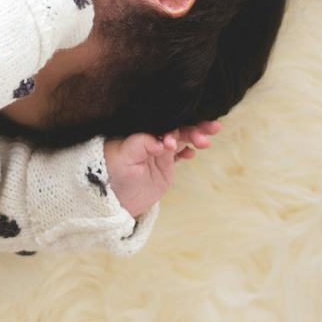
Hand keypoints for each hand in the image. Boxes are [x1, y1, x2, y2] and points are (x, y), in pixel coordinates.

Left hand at [103, 119, 221, 217]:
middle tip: (210, 129)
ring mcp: (159, 150)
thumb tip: (163, 141)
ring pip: (182, 138)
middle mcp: (151, 137)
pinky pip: (180, 153)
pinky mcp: (164, 164)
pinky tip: (193, 153)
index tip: (173, 144)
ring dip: (196, 136)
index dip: (174, 128)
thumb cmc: (111, 173)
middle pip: (177, 126)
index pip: (163, 122)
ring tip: (206, 141)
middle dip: (194, 127)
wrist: (112, 199)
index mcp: (140, 130)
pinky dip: (189, 151)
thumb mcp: (122, 157)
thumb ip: (141, 144)